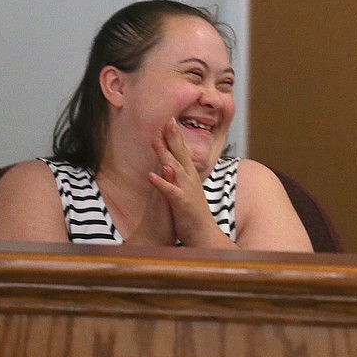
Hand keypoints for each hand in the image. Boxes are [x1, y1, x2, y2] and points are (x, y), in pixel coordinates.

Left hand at [146, 118, 231, 247]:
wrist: (203, 236)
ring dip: (165, 154)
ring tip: (155, 141)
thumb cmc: (193, 216)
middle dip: (174, 137)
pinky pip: (170, 192)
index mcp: (190, 178)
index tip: (170, 120)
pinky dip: (162, 183)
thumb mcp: (188, 193)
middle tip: (168, 120)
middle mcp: (191, 181)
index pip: (183, 153)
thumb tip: (174, 165)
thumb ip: (181, 178)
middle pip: (181, 155)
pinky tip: (152, 175)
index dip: (176, 137)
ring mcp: (187, 191)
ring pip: (175, 169)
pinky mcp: (182, 204)